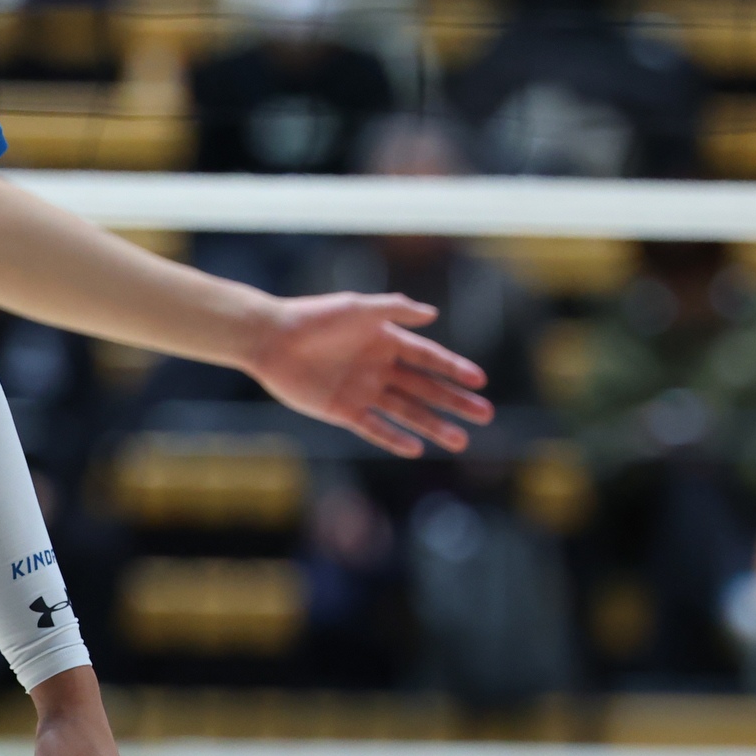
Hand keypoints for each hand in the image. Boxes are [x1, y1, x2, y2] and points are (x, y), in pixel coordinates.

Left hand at [244, 292, 493, 456]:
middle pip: (425, 388)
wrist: (271, 338)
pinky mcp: (342, 409)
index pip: (428, 357)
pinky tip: (416, 448)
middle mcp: (378, 367)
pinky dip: (394, 438)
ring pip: (406, 411)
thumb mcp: (357, 307)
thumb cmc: (314, 317)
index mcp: (384, 340)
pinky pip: (374, 427)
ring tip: (460, 441)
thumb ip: (394, 309)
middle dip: (454, 401)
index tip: (479, 380)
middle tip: (485, 415)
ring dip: (433, 425)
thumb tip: (432, 314)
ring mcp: (362, 390)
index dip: (453, 368)